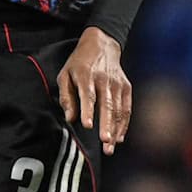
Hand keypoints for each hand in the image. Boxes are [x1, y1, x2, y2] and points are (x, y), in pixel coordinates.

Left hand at [57, 26, 130, 154]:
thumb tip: (70, 118)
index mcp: (86, 75)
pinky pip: (126, 108)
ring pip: (118, 109)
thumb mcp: (65, 74)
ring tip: (110, 146)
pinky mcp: (126, 87)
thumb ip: (66, 97)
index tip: (88, 125)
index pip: (88, 95)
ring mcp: (117, 83)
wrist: (101, 44)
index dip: (87, 110)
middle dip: (106, 124)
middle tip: (104, 141)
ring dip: (115, 129)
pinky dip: (124, 123)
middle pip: (106, 104)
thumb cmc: (79, 63)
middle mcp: (104, 79)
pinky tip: (119, 137)